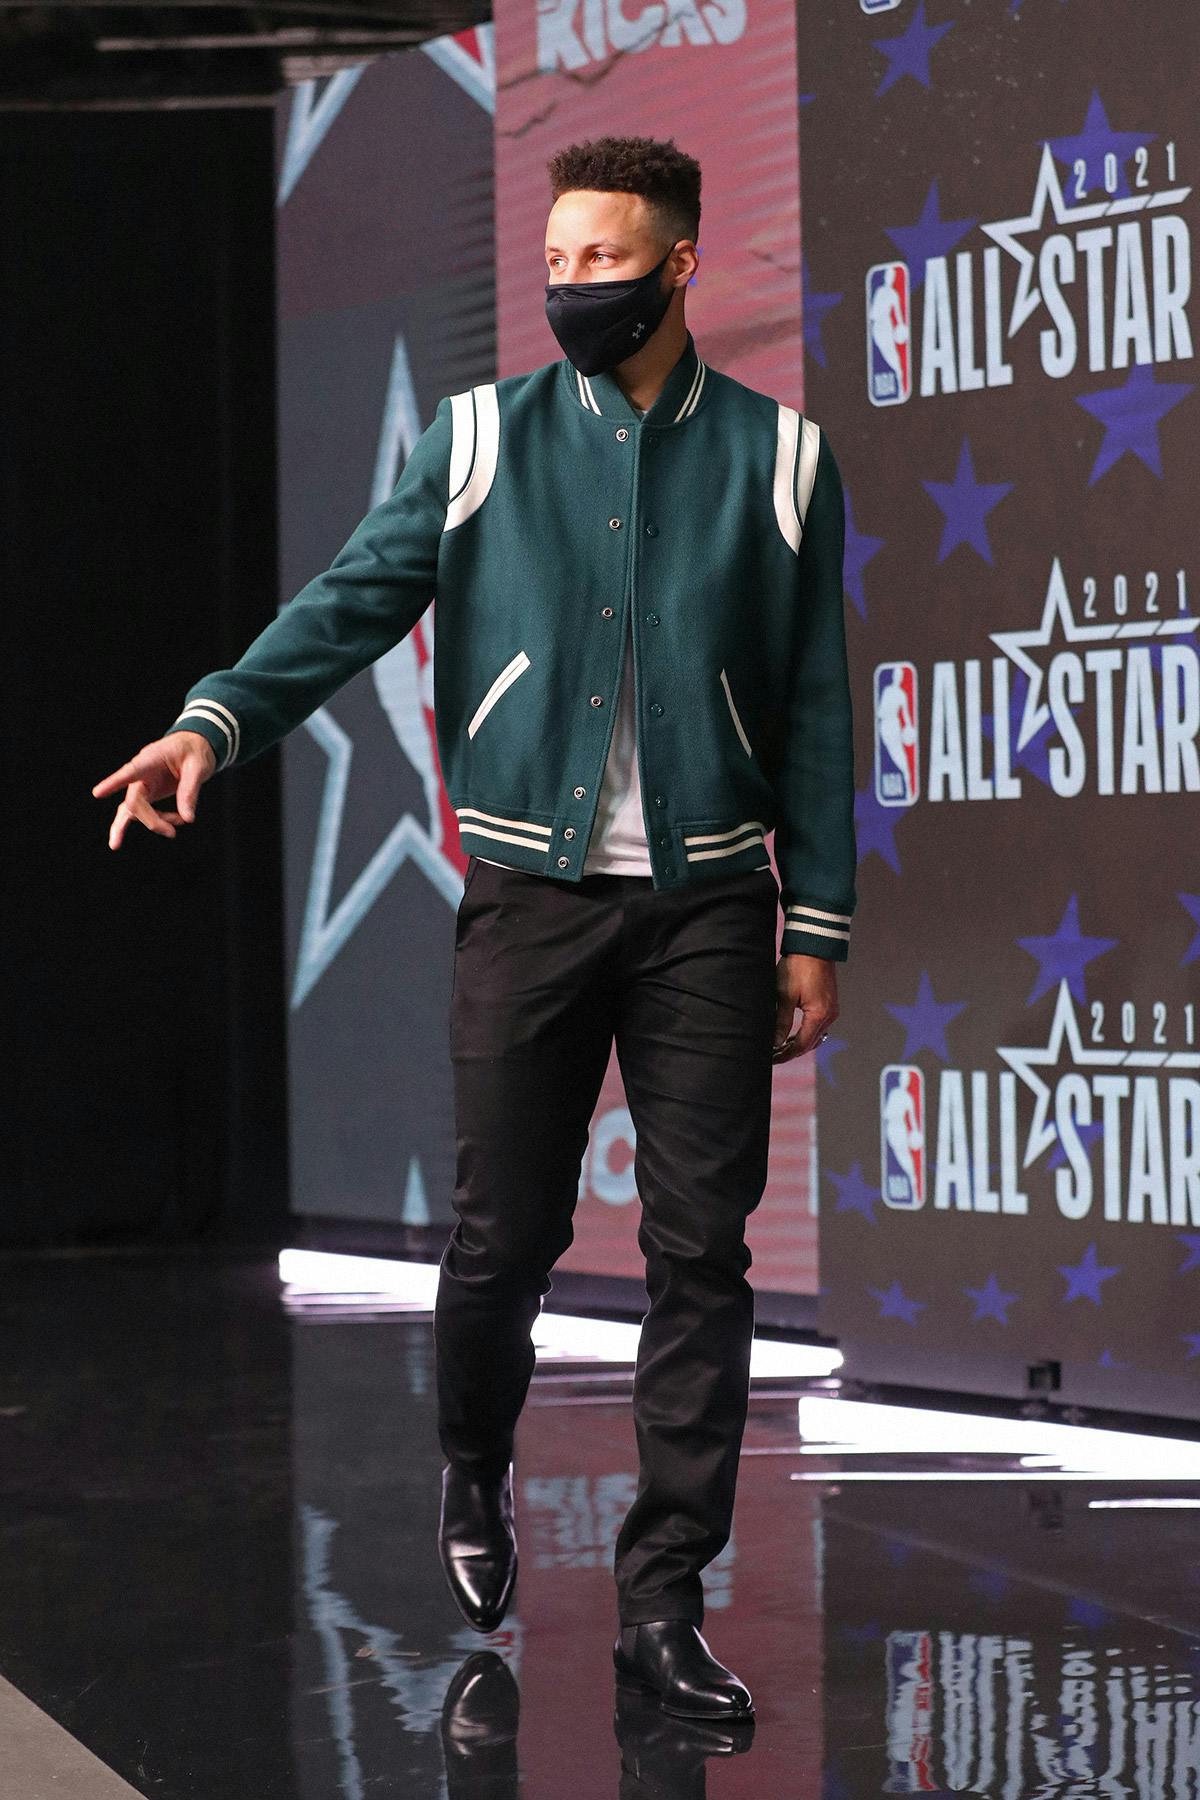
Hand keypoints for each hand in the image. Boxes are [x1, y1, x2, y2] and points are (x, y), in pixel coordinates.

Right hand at [91, 731, 217, 849]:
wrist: (193, 745)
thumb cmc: (194, 751)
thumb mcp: (198, 767)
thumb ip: (190, 791)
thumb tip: (187, 819)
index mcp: (150, 759)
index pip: (129, 772)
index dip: (113, 782)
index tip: (97, 792)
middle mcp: (140, 773)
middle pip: (134, 801)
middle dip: (151, 820)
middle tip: (172, 832)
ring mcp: (142, 784)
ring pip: (133, 810)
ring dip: (152, 823)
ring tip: (172, 832)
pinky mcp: (147, 793)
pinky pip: (137, 812)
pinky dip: (148, 823)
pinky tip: (165, 830)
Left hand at [773, 952, 837, 1062]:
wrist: (813, 946)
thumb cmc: (797, 967)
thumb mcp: (784, 996)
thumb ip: (781, 1021)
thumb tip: (776, 1043)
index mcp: (819, 1015)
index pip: (802, 1045)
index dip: (786, 1054)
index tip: (772, 1059)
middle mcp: (830, 1015)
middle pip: (811, 1043)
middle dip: (792, 1051)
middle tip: (774, 1056)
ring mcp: (832, 1009)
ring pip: (816, 1035)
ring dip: (800, 1043)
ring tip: (781, 1047)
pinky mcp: (830, 1003)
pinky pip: (819, 1025)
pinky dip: (807, 1032)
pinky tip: (794, 1034)